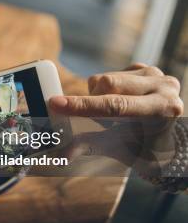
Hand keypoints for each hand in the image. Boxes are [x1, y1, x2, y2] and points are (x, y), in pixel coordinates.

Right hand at [49, 64, 182, 172]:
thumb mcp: (122, 150)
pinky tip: (117, 101)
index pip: (116, 106)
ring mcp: (154, 74)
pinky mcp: (143, 68)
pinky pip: (109, 73)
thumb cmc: (145, 148)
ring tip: (111, 113)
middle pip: (108, 84)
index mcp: (163, 109)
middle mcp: (163, 86)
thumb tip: (62, 154)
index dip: (84, 106)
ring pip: (105, 78)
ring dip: (97, 96)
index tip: (56, 104)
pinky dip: (103, 90)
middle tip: (85, 116)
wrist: (167, 139)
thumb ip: (91, 146)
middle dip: (90, 100)